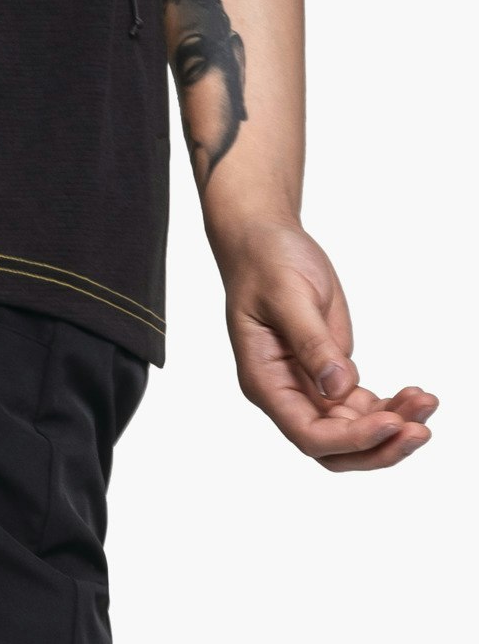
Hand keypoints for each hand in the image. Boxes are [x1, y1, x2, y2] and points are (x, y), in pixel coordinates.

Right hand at [218, 217, 436, 470]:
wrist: (267, 241)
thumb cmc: (266, 262)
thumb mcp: (287, 296)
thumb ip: (311, 342)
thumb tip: (339, 387)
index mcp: (264, 380)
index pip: (307, 433)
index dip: (351, 438)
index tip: (390, 422)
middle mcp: (286, 394)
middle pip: (335, 448)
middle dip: (380, 446)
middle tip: (420, 429)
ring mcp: (311, 388)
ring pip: (355, 432)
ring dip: (394, 426)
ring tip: (426, 402)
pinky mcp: (332, 376)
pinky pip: (365, 409)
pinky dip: (393, 408)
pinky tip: (417, 394)